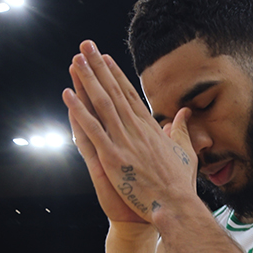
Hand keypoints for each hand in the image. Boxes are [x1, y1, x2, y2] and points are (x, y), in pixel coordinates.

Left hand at [62, 40, 196, 222]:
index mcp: (150, 128)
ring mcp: (123, 141)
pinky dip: (79, 111)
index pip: (130, 95)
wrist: (175, 206)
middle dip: (99, 67)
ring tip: (76, 60)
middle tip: (86, 46)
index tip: (106, 58)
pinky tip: (67, 95)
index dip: (116, 75)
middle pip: (114, 91)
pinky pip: (92, 129)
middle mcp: (136, 129)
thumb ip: (181, 131)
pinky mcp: (112, 156)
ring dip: (88, 80)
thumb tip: (183, 114)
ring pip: (102, 104)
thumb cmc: (180, 185)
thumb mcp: (185, 152)